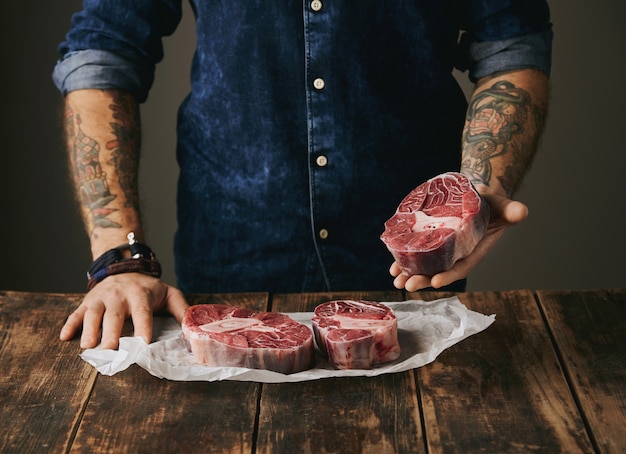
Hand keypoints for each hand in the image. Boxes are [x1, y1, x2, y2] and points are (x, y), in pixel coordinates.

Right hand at [59, 273, 188, 348]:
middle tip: (110, 349)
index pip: (143, 312)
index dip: (143, 328)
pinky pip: (76, 313)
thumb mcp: (169, 293)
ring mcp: (101, 298)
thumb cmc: (148, 288)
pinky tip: (65, 337)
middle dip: (112, 332)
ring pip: (93, 314)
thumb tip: (192, 329)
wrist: (125, 267)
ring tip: (88, 346)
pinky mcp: (87, 301)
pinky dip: (70, 325)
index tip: (143, 343)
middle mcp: (119, 296)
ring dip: (89, 330)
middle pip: (114, 315)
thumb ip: (181, 310)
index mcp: (140, 295)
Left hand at [389, 193, 528, 290]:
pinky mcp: (431, 242)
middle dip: (423, 280)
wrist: (479, 197)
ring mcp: (443, 250)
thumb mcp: (504, 207)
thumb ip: (511, 211)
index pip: (461, 267)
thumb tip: (521, 212)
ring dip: (410, 275)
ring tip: (396, 282)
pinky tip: (393, 269)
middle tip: (408, 286)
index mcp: (474, 251)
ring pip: (425, 267)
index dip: (449, 275)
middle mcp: (457, 255)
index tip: (435, 281)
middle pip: (439, 271)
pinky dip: (404, 262)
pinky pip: (417, 255)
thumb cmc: (493, 205)